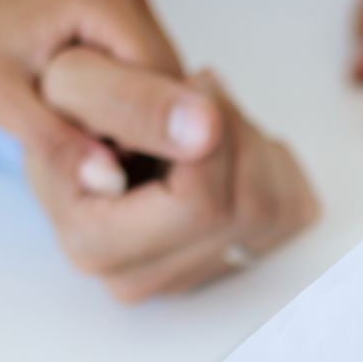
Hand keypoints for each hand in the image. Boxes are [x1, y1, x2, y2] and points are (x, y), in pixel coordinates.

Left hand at [0, 0, 211, 194]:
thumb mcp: (1, 100)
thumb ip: (58, 142)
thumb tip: (110, 183)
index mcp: (108, 2)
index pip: (164, 87)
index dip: (146, 138)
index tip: (110, 170)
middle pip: (171, 88)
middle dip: (143, 133)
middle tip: (96, 162)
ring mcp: (130, 11)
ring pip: (164, 91)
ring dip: (138, 127)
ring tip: (90, 145)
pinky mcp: (123, 28)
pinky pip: (147, 84)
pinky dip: (129, 115)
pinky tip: (96, 133)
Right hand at [30, 60, 318, 301]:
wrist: (78, 129)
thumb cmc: (70, 110)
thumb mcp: (71, 82)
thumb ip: (124, 101)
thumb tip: (200, 131)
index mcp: (94, 245)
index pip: (196, 204)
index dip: (212, 132)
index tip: (194, 84)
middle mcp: (140, 279)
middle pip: (244, 210)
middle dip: (236, 132)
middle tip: (202, 88)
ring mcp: (188, 279)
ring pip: (274, 210)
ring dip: (254, 141)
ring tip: (210, 114)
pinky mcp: (229, 264)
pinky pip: (292, 213)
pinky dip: (273, 162)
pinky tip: (231, 144)